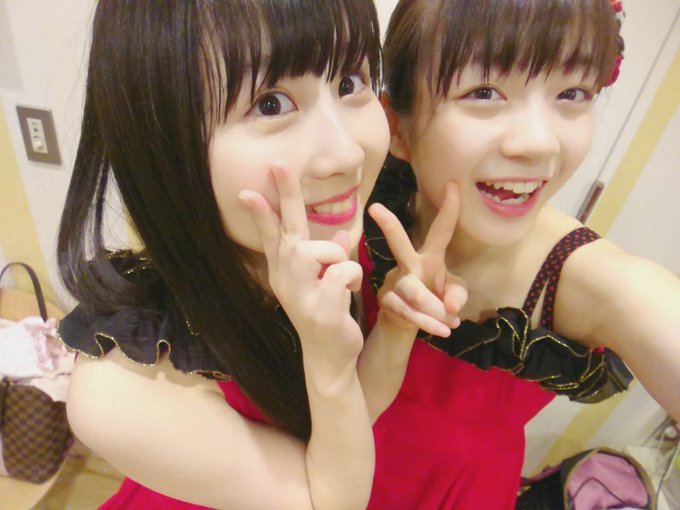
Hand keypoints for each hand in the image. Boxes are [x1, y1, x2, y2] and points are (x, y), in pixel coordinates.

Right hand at [239, 166, 363, 380]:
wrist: (330, 357)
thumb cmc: (326, 314)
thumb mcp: (319, 283)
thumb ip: (323, 259)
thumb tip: (337, 234)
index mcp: (285, 272)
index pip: (271, 235)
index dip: (262, 211)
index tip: (248, 188)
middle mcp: (286, 281)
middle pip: (289, 231)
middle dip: (286, 195)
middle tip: (279, 164)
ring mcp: (301, 295)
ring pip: (320, 249)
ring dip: (337, 257)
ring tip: (340, 279)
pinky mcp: (321, 309)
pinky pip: (343, 271)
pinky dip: (352, 277)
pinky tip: (347, 294)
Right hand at [368, 182, 466, 336]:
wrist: (407, 323)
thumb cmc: (434, 299)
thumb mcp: (453, 295)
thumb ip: (458, 295)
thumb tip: (451, 306)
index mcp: (431, 256)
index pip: (441, 229)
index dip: (448, 208)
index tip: (453, 184)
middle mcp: (410, 264)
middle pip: (398, 242)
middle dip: (389, 225)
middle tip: (376, 208)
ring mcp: (395, 281)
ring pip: (413, 290)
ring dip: (433, 308)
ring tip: (450, 322)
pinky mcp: (387, 300)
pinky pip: (407, 311)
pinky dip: (427, 323)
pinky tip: (441, 330)